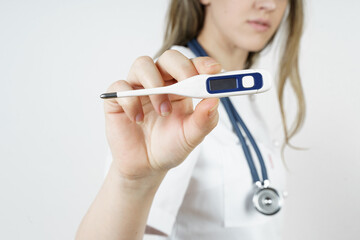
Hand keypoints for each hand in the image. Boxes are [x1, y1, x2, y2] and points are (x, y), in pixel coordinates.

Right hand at [104, 50, 220, 179]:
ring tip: (163, 112)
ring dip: (155, 85)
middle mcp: (160, 83)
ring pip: (142, 64)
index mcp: (181, 87)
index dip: (202, 64)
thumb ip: (204, 120)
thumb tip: (214, 100)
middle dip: (180, 67)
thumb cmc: (170, 146)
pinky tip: (138, 119)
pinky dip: (130, 100)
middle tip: (187, 85)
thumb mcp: (191, 137)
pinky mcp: (119, 99)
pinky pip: (120, 86)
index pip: (192, 66)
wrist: (146, 167)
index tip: (213, 70)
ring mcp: (138, 88)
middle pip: (169, 58)